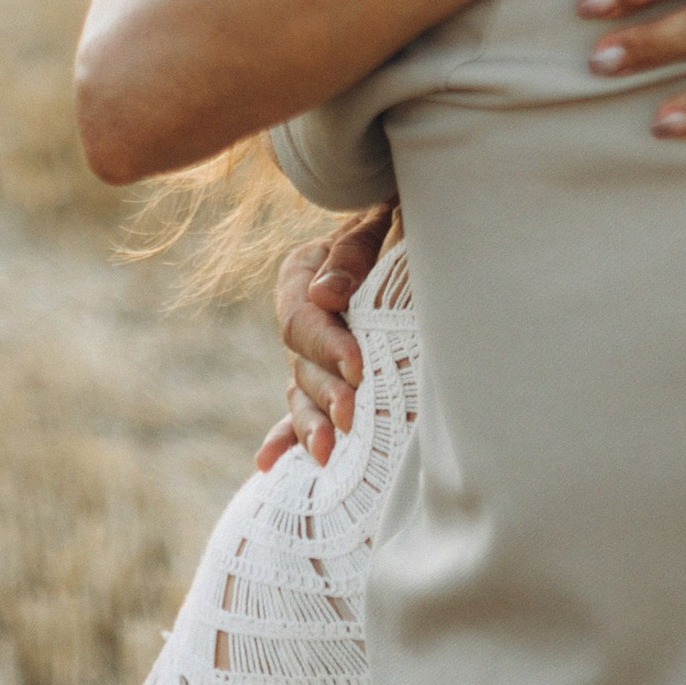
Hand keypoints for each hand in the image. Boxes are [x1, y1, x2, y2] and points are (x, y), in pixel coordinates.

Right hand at [254, 203, 395, 469]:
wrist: (415, 229)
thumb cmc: (402, 220)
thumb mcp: (380, 220)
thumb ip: (353, 252)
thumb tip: (327, 296)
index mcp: (303, 273)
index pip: (302, 318)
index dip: (329, 345)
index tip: (358, 367)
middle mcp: (302, 315)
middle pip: (300, 361)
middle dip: (327, 390)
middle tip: (352, 415)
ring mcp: (309, 350)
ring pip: (300, 392)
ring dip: (311, 424)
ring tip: (328, 453)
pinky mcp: (323, 376)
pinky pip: (299, 409)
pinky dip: (287, 435)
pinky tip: (270, 464)